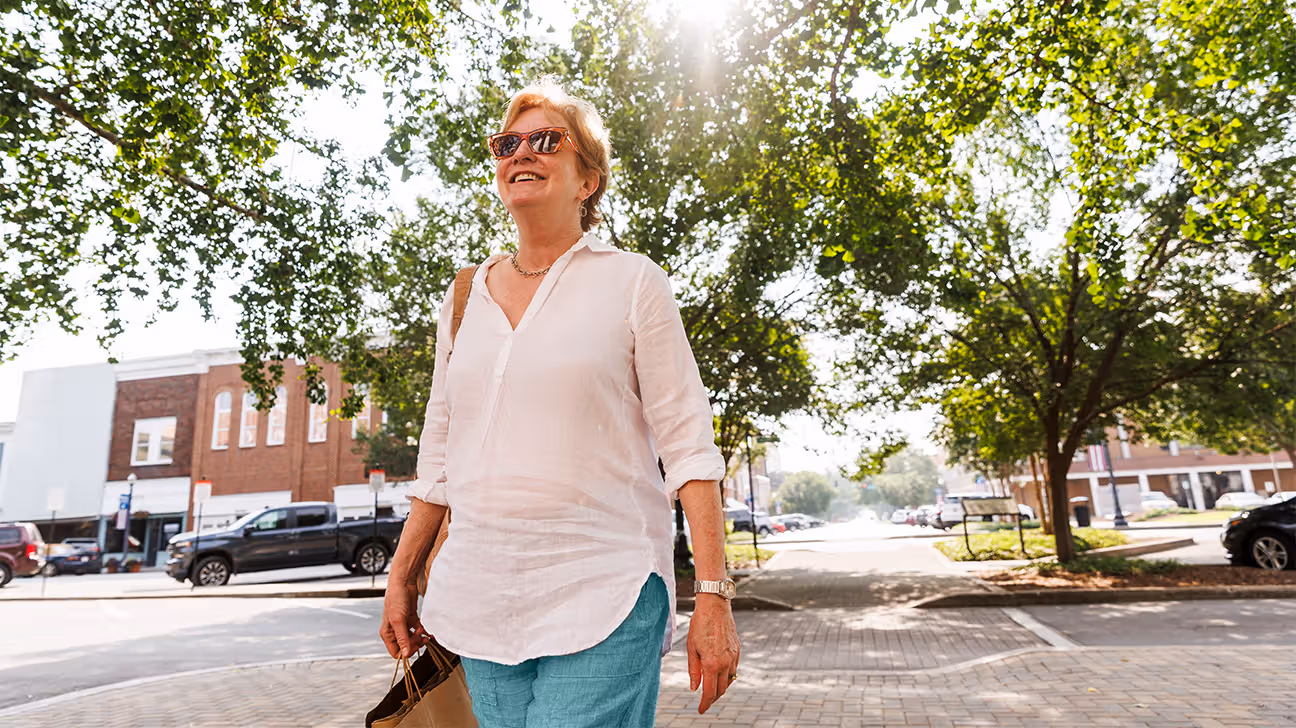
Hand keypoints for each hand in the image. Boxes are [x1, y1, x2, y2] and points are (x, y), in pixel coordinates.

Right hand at [380, 580, 430, 658]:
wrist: (403, 583)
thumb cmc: (396, 598)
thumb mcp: (398, 620)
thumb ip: (403, 638)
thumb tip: (406, 653)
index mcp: (387, 633)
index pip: (395, 651)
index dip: (406, 652)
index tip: (415, 649)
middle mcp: (394, 630)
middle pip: (405, 646)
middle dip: (415, 644)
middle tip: (421, 639)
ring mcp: (403, 624)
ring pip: (412, 638)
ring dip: (419, 638)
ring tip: (424, 634)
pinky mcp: (411, 618)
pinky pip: (418, 629)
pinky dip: (423, 631)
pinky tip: (427, 630)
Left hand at [687, 595, 740, 714]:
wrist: (715, 607)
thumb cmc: (700, 625)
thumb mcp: (691, 648)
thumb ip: (694, 670)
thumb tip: (694, 687)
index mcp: (712, 664)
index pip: (710, 692)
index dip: (705, 704)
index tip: (701, 710)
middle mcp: (725, 663)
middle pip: (721, 690)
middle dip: (713, 699)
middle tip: (704, 702)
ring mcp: (733, 657)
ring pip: (729, 681)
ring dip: (721, 688)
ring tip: (711, 690)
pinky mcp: (737, 650)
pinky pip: (734, 670)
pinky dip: (727, 676)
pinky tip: (720, 675)